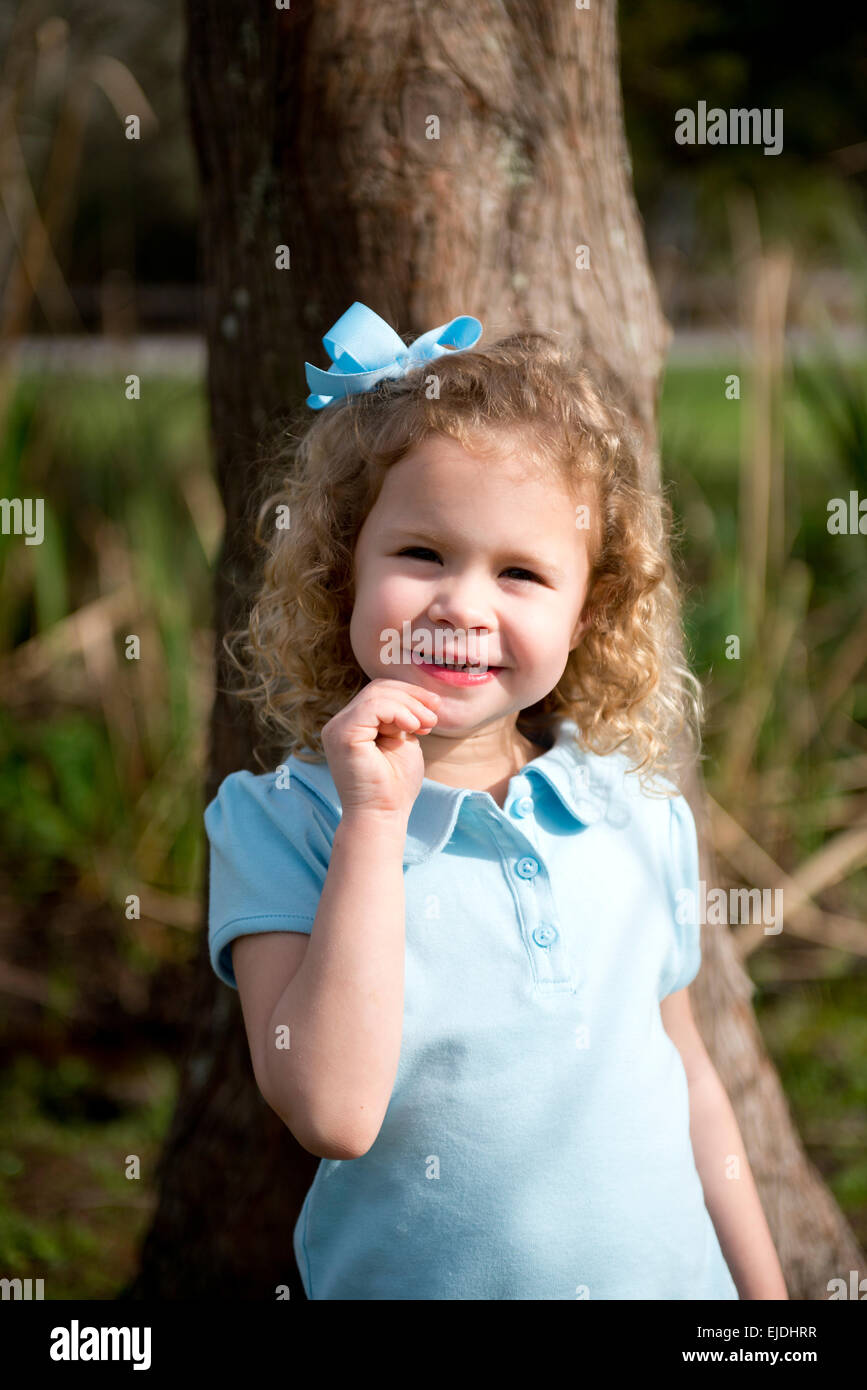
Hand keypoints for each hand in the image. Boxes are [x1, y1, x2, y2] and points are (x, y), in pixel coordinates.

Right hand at [321, 678, 441, 820]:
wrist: (383, 816)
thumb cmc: (395, 786)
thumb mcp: (403, 741)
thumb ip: (403, 718)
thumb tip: (416, 696)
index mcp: (353, 725)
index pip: (379, 692)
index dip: (410, 693)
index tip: (436, 708)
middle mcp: (340, 724)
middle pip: (378, 688)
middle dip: (412, 697)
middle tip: (434, 716)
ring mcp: (337, 729)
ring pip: (376, 694)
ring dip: (410, 706)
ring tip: (427, 725)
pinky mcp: (342, 735)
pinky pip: (372, 707)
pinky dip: (398, 712)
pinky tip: (413, 727)